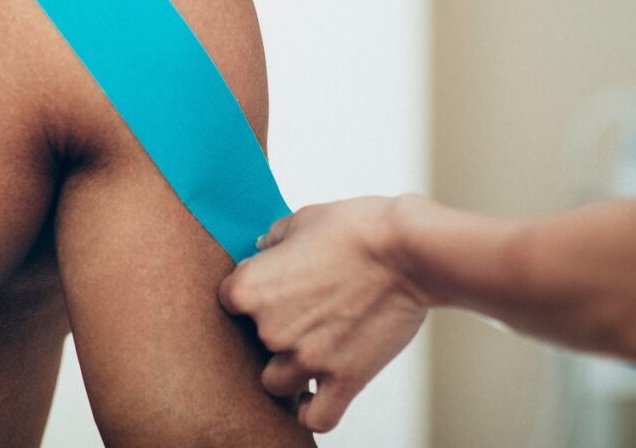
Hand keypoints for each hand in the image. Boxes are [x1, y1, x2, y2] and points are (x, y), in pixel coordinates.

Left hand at [218, 196, 430, 433]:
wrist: (407, 250)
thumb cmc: (358, 228)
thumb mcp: (303, 219)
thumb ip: (274, 239)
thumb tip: (263, 248)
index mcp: (251, 288)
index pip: (227, 302)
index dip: (250, 294)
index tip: (273, 287)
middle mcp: (270, 329)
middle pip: (252, 343)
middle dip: (274, 329)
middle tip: (304, 310)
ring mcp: (306, 359)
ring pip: (276, 384)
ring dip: (288, 370)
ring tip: (309, 349)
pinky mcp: (343, 380)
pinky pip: (316, 417)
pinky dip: (311, 411)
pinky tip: (314, 395)